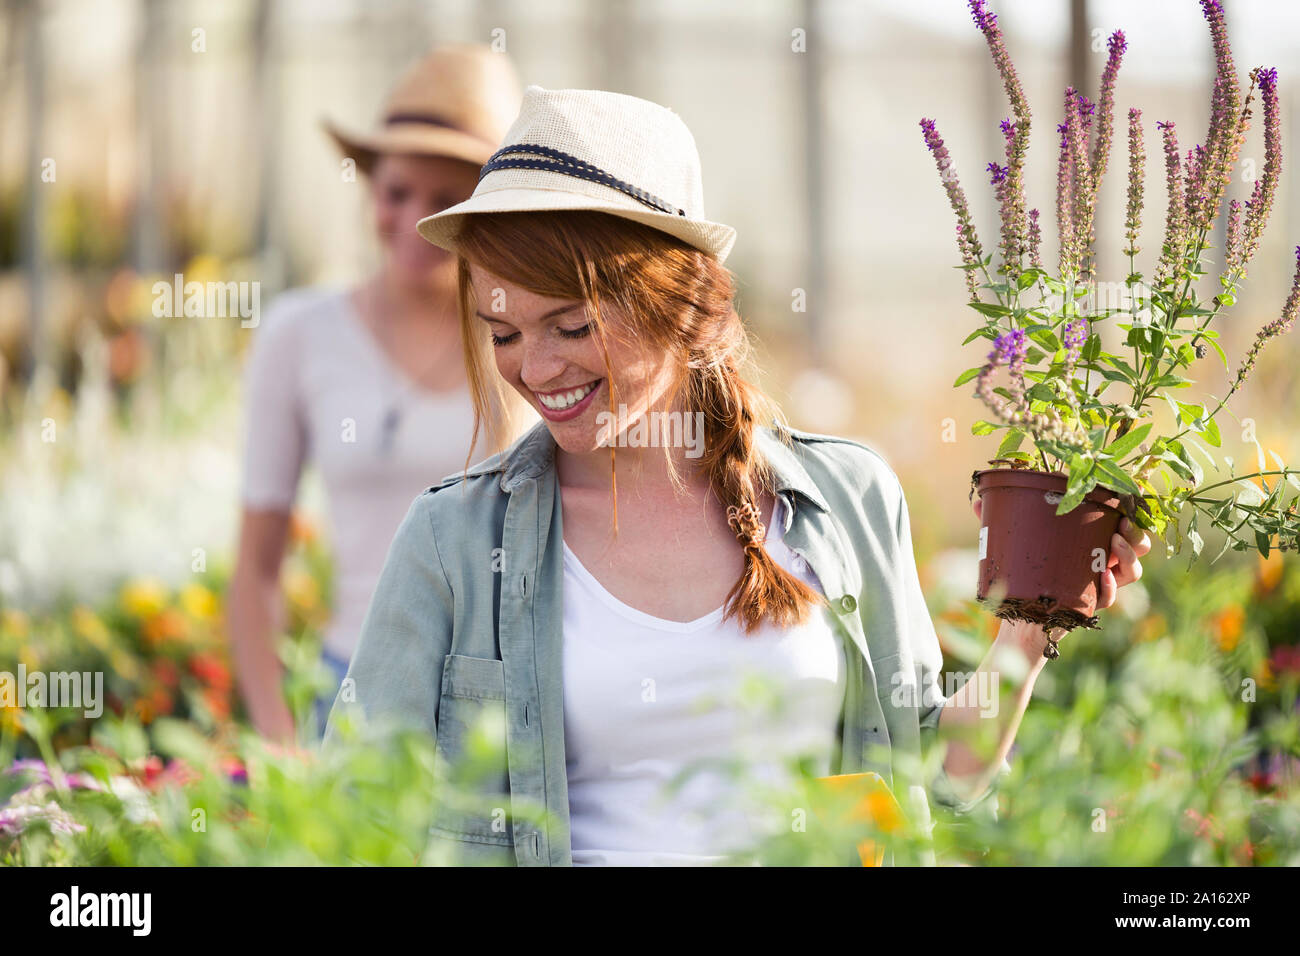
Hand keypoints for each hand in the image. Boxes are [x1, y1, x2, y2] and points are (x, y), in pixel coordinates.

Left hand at [972, 499, 1150, 609]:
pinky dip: (1110, 587)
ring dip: (1129, 556)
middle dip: (1136, 533)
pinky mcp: (1091, 603)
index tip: (1124, 501)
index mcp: (1089, 542)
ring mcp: (1100, 583)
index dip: (1129, 512)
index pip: (1120, 522)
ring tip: (1113, 543)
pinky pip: (1111, 596)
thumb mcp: (1013, 546)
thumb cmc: (1020, 576)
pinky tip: (1103, 577)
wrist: (1019, 616)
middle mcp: (1101, 562)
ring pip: (1132, 571)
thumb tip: (977, 503)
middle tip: (1121, 525)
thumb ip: (998, 524)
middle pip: (1137, 546)